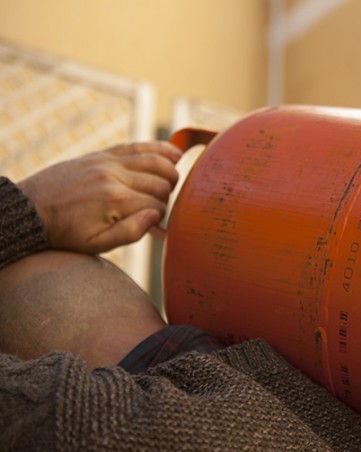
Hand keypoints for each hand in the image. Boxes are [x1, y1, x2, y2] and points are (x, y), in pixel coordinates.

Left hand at [17, 141, 182, 253]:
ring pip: (155, 160)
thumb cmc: (66, 232)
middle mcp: (115, 176)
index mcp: (116, 200)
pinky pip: (136, 146)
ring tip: (174, 185)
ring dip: (171, 172)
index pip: (158, 206)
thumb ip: (130, 233)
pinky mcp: (102, 155)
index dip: (162, 219)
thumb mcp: (96, 244)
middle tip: (159, 210)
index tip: (156, 229)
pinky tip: (176, 153)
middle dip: (167, 198)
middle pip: (161, 183)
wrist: (31, 209)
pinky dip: (159, 148)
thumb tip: (157, 218)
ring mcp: (108, 162)